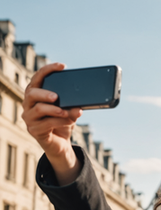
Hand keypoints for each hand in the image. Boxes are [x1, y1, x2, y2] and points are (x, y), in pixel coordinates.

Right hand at [22, 63, 82, 184]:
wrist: (61, 143)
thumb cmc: (63, 123)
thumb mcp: (69, 111)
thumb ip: (73, 104)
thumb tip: (81, 103)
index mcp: (35, 94)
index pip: (37, 78)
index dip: (48, 70)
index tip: (62, 66)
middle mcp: (28, 104)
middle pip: (31, 93)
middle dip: (45, 93)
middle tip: (57, 96)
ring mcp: (29, 117)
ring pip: (39, 109)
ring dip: (56, 110)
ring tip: (67, 112)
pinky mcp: (34, 130)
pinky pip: (47, 123)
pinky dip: (60, 121)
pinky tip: (70, 121)